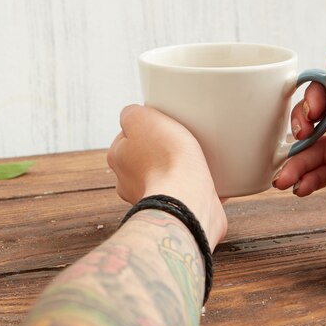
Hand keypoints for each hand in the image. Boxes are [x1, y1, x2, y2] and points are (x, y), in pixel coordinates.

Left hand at [107, 105, 226, 248]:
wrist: (189, 199)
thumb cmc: (166, 159)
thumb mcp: (140, 117)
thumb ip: (130, 113)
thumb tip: (132, 116)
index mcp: (118, 159)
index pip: (128, 136)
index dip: (147, 127)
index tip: (163, 126)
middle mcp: (129, 183)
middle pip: (147, 156)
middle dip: (163, 149)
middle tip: (180, 141)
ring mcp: (153, 200)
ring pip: (166, 176)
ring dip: (179, 168)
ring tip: (196, 160)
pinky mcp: (177, 212)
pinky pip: (187, 193)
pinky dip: (196, 186)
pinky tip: (207, 178)